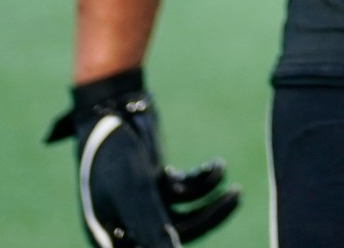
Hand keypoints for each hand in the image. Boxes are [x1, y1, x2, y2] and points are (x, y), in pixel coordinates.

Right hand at [44, 69, 239, 245]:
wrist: (107, 108)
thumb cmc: (113, 150)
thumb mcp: (134, 189)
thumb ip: (152, 225)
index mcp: (112, 234)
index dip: (176, 245)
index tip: (205, 225)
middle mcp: (127, 223)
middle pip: (176, 233)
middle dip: (209, 214)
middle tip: (236, 194)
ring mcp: (142, 204)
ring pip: (185, 213)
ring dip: (206, 190)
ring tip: (220, 167)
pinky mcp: (155, 185)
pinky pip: (185, 192)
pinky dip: (201, 179)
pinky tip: (216, 164)